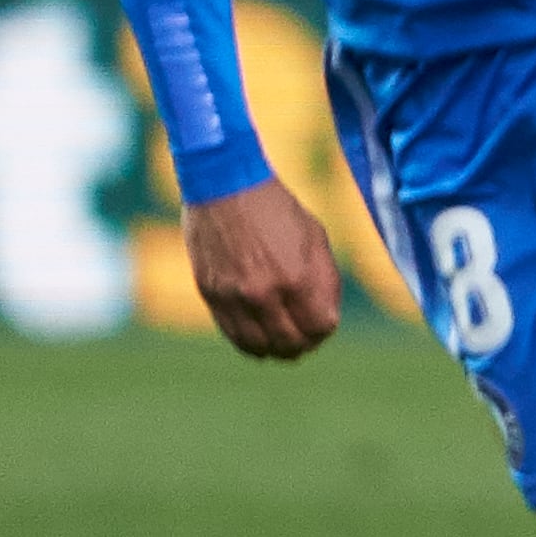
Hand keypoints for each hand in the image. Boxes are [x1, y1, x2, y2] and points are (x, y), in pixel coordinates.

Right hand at [183, 176, 342, 359]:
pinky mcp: (209, 295)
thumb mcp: (315, 239)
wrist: (224, 187)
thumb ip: (323, 282)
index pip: (319, 328)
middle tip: (306, 340)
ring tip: (284, 342)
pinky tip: (260, 337)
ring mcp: (232, 297)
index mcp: (296, 278)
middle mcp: (263, 294)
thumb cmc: (277, 209)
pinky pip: (232, 335)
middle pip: (290, 344)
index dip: (325, 330)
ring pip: (259, 348)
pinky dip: (249, 342)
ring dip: (276, 350)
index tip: (324, 324)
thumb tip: (326, 321)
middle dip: (304, 345)